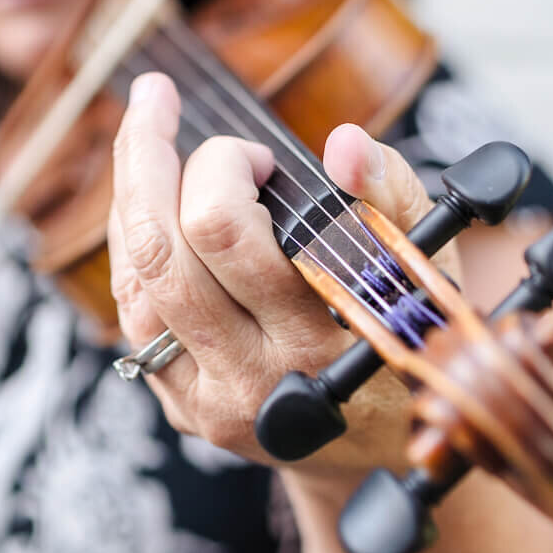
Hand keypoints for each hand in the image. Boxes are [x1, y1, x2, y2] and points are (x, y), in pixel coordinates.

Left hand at [108, 72, 457, 482]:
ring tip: (145, 133)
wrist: (379, 452)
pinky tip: (146, 194)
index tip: (260, 155)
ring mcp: (202, 397)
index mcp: (316, 347)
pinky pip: (131, 303)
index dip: (224, 168)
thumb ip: (390, 197)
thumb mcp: (422, 268)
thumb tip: (344, 143)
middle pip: (161, 250)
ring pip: (133, 275)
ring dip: (130, 192)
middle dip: (147, 157)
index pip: (227, 236)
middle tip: (157, 100)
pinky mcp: (175, 401)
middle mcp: (249, 380)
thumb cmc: (403, 338)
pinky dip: (132, 235)